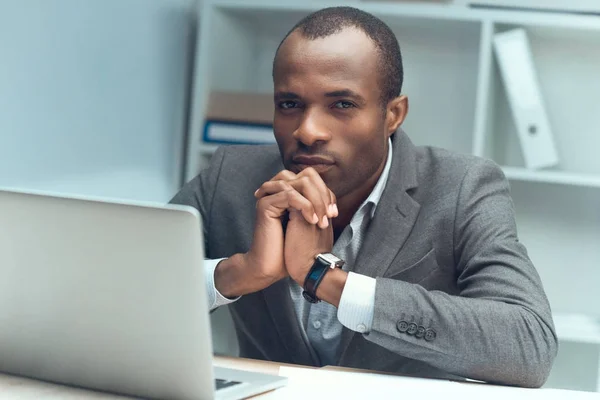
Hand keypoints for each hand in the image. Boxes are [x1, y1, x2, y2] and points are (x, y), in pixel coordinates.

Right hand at [215, 168, 337, 296]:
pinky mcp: (265, 205)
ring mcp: (270, 196)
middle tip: (330, 215)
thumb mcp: (309, 222)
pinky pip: (289, 194)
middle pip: (306, 175)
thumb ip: (315, 205)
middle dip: (323, 194)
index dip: (326, 193)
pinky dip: (305, 205)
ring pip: (299, 182)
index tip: (334, 213)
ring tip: (321, 220)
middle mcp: (277, 191)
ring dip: (316, 200)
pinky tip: (312, 220)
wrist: (273, 266)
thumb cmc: (292, 249)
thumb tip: (330, 194)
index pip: (312, 178)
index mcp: (288, 193)